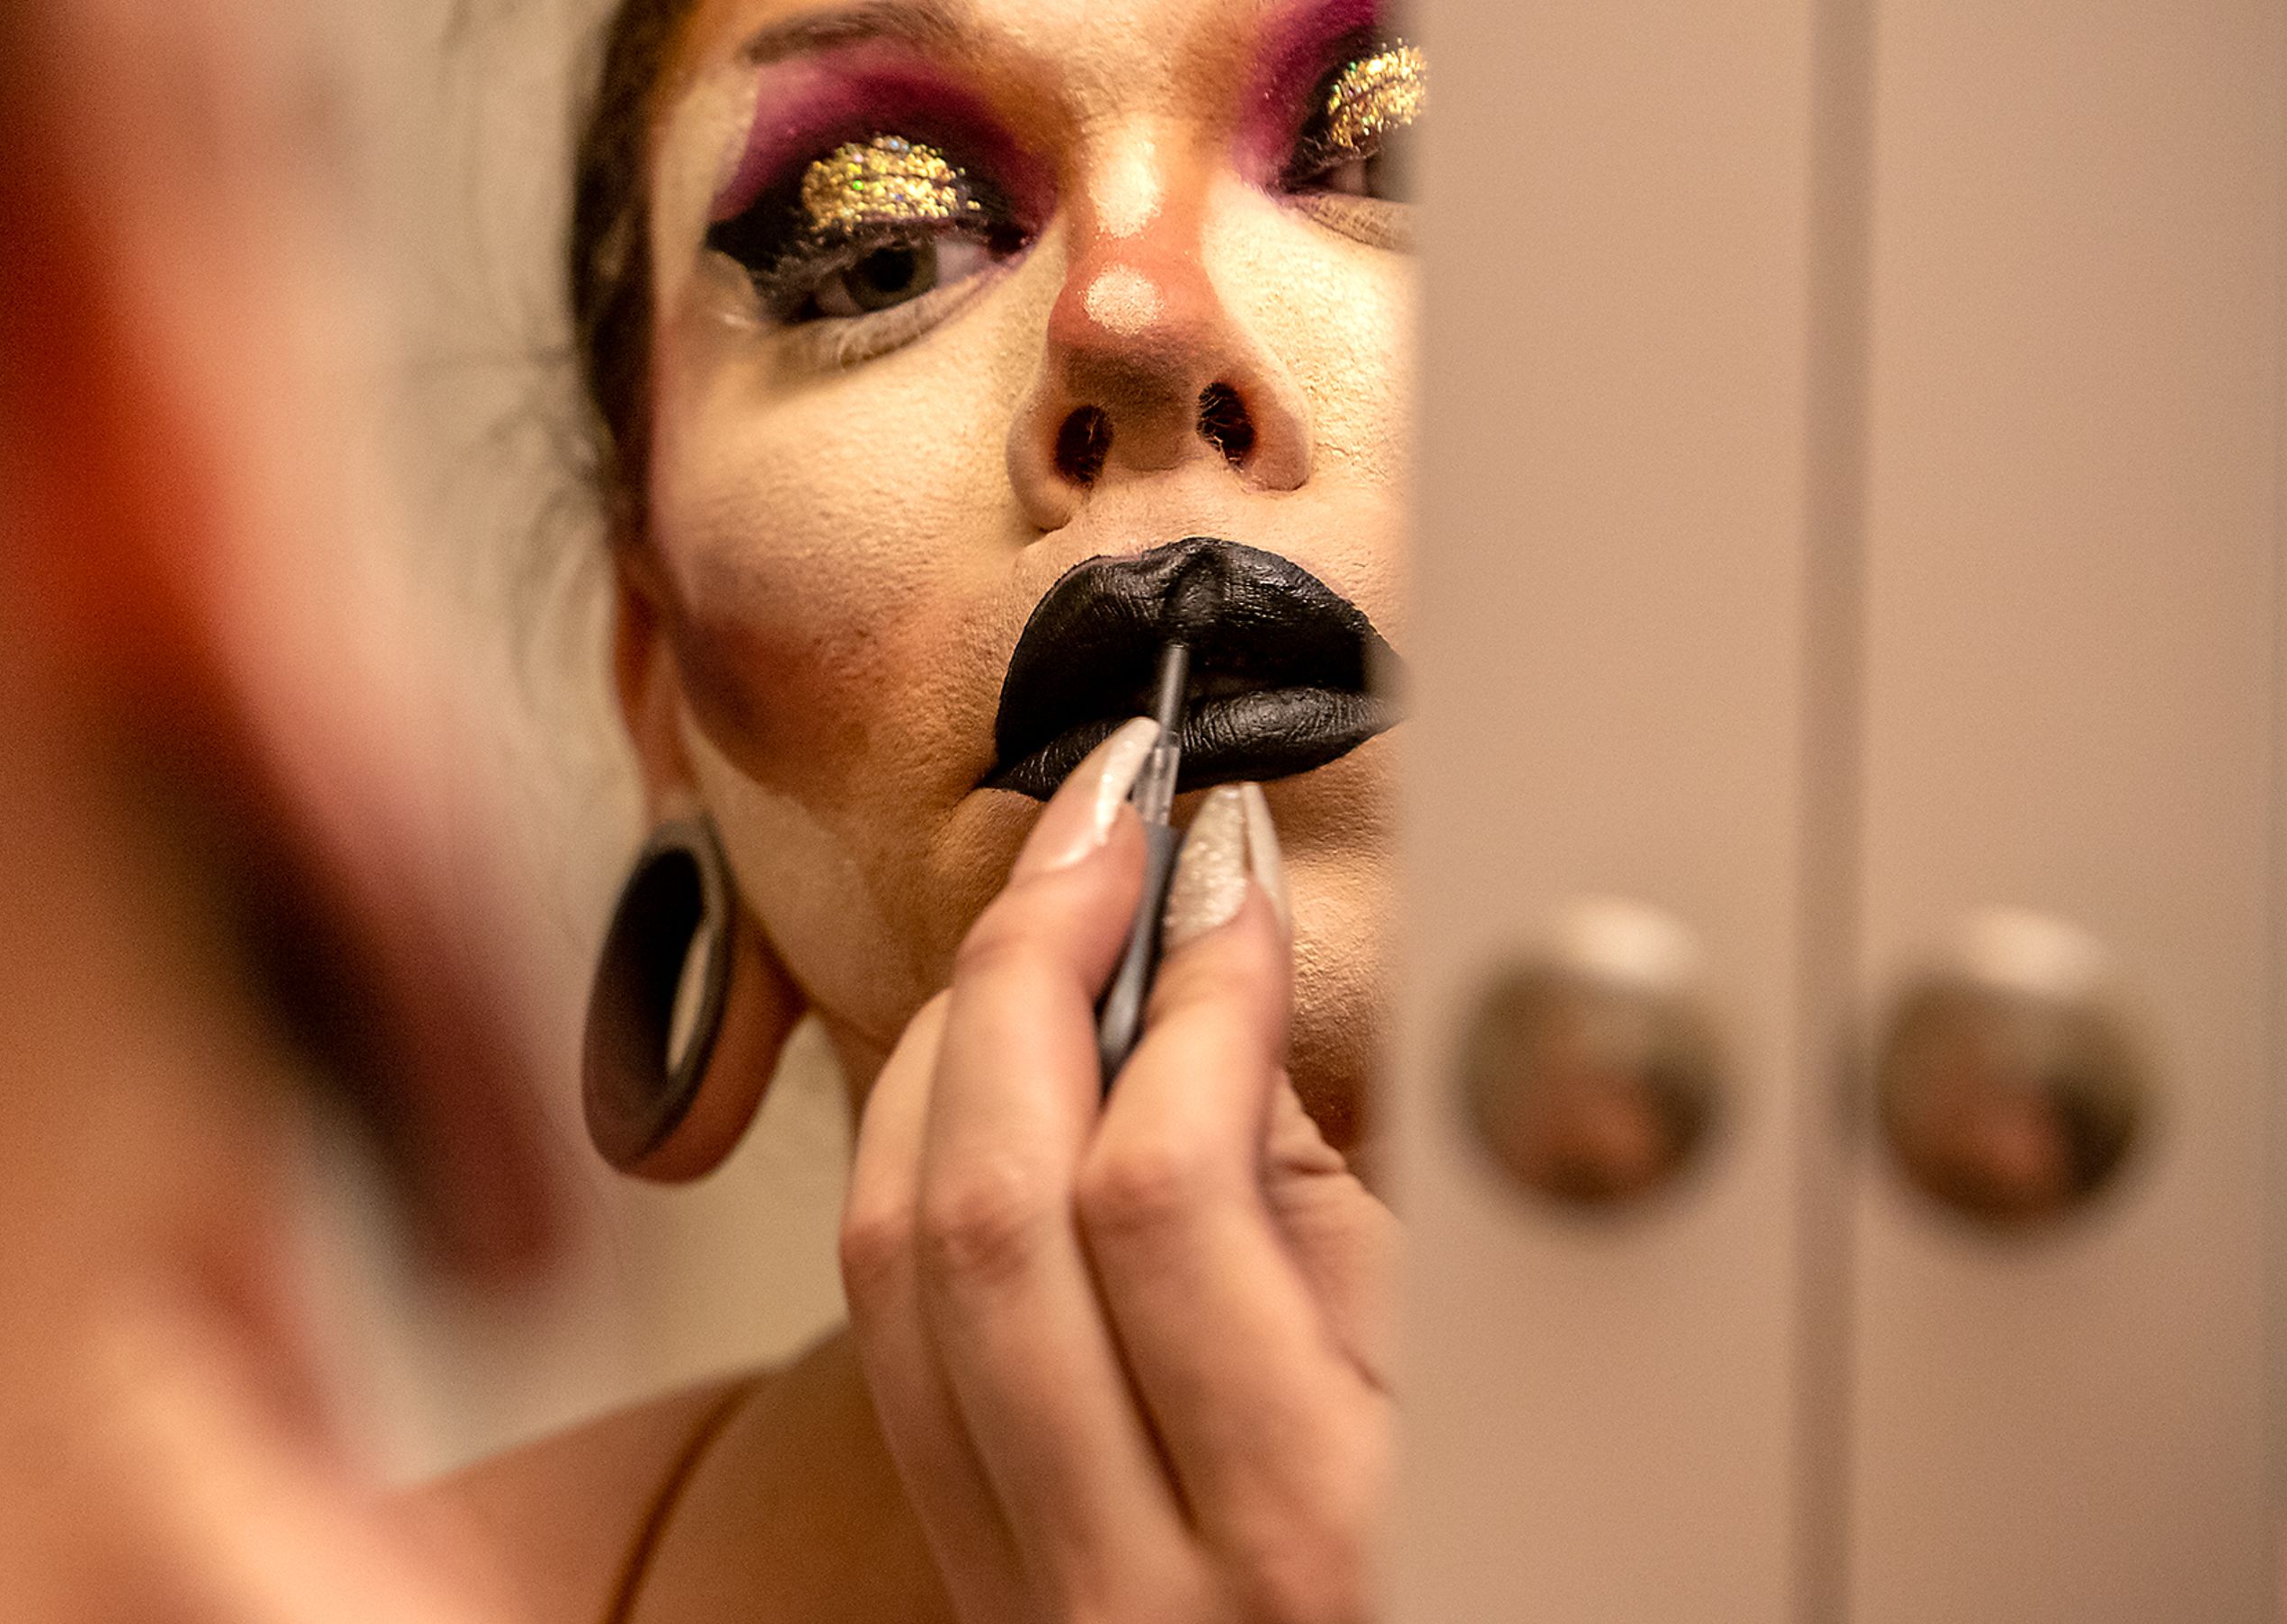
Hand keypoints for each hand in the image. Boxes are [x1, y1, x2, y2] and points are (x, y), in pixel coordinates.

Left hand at [842, 721, 1394, 1623]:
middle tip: (1100, 823)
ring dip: (947, 1041)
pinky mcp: (961, 1570)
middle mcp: (1127, 1578)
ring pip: (889, 1253)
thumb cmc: (1493, 1582)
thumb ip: (1326, 1213)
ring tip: (1042, 917)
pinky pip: (877, 1327)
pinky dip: (906, 1156)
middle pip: (984, 1200)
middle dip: (1028, 962)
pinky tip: (975, 1064)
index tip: (1222, 864)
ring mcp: (1019, 1586)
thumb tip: (1208, 982)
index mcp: (1303, 1536)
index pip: (1158, 1195)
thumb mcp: (1467, 1415)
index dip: (1187, 988)